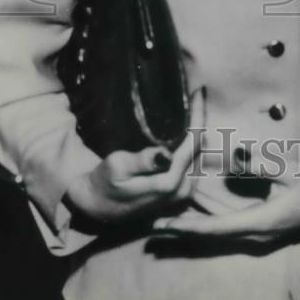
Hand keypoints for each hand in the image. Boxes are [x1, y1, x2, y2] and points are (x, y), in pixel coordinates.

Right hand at [65, 88, 203, 223]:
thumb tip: (165, 154)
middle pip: (200, 147)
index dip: (198, 115)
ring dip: (195, 133)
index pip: (193, 142)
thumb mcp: (117, 167)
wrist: (98, 208)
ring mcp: (184, 194)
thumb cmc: (104, 182)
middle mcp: (183, 190)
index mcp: (170, 182)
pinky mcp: (181, 195)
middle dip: (198, 121)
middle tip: (194, 96)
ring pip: (199, 154)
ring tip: (191, 109)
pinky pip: (193, 163)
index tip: (200, 92)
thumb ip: (143, 162)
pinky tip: (184, 132)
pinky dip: (191, 146)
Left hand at [151, 152, 299, 247]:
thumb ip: (259, 166)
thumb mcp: (288, 171)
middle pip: (210, 237)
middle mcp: (256, 235)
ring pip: (217, 235)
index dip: (185, 228)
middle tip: (150, 227)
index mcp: (260, 223)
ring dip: (192, 229)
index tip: (160, 226)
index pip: (214, 230)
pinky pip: (228, 229)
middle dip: (180, 232)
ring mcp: (260, 235)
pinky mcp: (262, 229)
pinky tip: (194, 214)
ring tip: (164, 222)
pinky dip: (208, 223)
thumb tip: (232, 162)